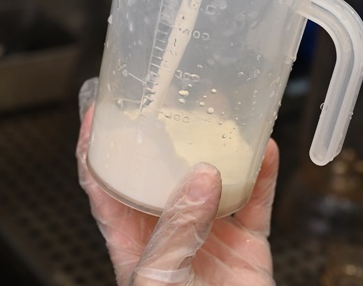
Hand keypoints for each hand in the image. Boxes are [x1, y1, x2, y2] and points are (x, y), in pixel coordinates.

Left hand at [76, 80, 277, 284]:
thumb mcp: (157, 279)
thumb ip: (174, 230)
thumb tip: (200, 177)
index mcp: (130, 240)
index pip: (104, 185)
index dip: (97, 147)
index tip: (98, 109)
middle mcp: (169, 229)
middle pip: (163, 170)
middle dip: (167, 132)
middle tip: (173, 94)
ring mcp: (210, 233)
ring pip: (213, 176)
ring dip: (220, 142)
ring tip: (224, 105)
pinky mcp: (247, 243)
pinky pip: (256, 199)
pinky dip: (263, 172)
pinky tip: (265, 146)